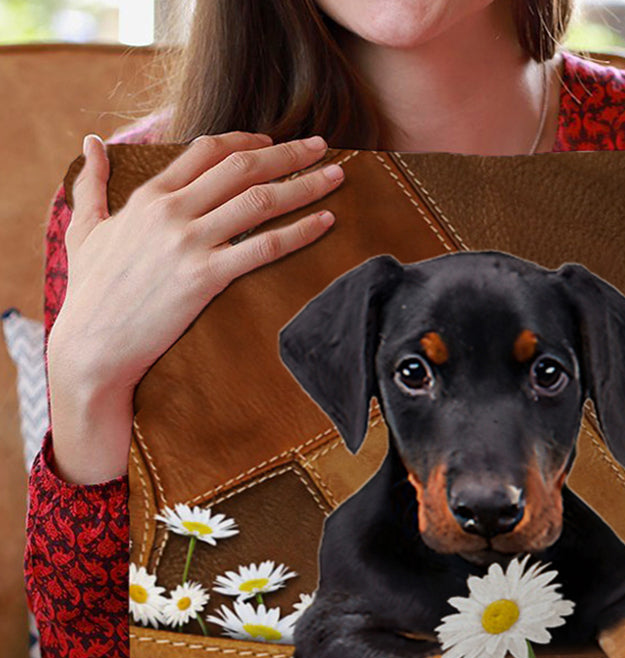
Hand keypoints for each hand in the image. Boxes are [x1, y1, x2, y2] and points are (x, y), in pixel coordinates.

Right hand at [47, 130, 344, 483]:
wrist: (92, 345)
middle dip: (288, 152)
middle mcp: (172, 212)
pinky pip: (264, 247)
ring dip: (304, 184)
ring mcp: (190, 243)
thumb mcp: (84, 230)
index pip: (207, 150)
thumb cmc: (90, 292)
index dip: (247, 141)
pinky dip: (300, 231)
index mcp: (149, 196)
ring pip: (260, 200)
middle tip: (322, 145)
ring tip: (336, 176)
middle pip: (242, 167)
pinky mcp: (206, 277)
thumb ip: (90, 184)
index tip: (274, 141)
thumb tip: (91, 142)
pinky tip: (326, 222)